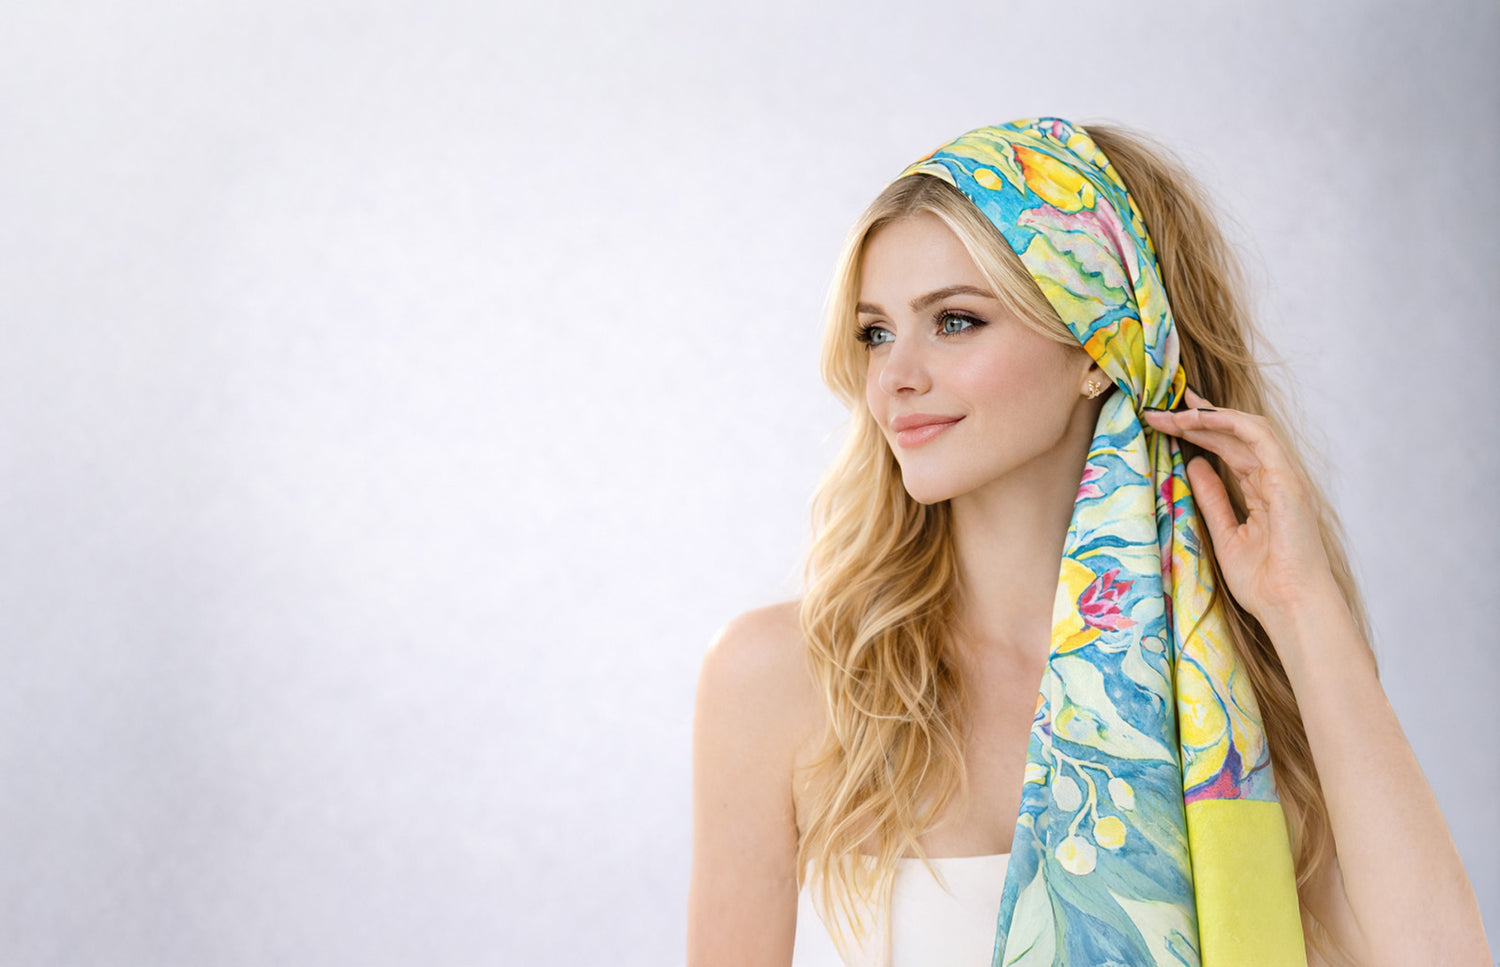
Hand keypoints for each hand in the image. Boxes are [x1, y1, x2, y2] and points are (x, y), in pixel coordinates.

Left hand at [1141, 387, 1338, 635]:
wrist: (1289, 606)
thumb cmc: (1263, 583)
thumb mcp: (1225, 533)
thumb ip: (1212, 497)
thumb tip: (1195, 465)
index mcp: (1264, 491)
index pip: (1231, 448)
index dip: (1202, 430)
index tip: (1169, 418)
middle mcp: (1276, 478)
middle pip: (1234, 435)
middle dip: (1195, 419)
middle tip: (1158, 410)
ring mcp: (1285, 478)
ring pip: (1246, 429)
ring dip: (1207, 416)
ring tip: (1172, 413)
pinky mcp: (1288, 481)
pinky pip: (1260, 438)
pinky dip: (1230, 422)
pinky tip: (1200, 417)